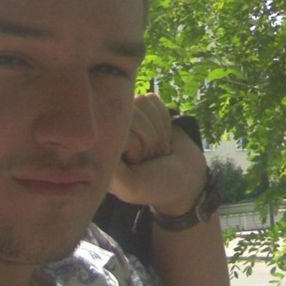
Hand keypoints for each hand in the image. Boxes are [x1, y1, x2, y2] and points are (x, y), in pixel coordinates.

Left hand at [109, 94, 207, 215]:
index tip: (139, 164)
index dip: (135, 146)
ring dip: (157, 129)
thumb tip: (100, 140)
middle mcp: (107, 130)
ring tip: (155, 148)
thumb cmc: (156, 185)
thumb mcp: (130, 186)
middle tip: (151, 156)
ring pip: (140, 102)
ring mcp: (125, 116)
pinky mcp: (142, 108)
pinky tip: (161, 136)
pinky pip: (152, 99)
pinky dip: (163, 119)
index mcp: (99, 149)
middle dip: (148, 138)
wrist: (186, 179)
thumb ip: (112, 168)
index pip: (115, 129)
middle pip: (129, 113)